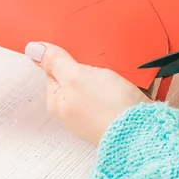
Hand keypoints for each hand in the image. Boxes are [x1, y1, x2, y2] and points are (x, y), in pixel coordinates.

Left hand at [25, 41, 150, 143]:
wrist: (145, 132)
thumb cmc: (106, 109)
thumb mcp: (75, 77)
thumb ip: (55, 62)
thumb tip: (32, 49)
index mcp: (58, 101)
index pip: (54, 68)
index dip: (65, 54)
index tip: (77, 46)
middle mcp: (75, 108)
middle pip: (77, 73)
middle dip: (89, 61)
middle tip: (99, 57)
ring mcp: (97, 110)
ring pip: (100, 78)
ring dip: (109, 68)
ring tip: (117, 67)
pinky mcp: (117, 110)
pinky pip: (117, 86)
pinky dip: (123, 78)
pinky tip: (129, 76)